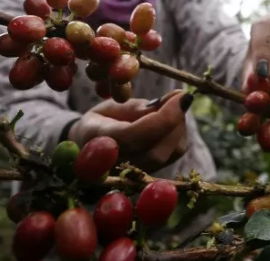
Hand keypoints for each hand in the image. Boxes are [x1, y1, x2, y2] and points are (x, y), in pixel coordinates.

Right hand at [68, 89, 192, 171]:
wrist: (88, 146)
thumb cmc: (100, 121)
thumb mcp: (112, 106)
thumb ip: (140, 107)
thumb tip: (175, 99)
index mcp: (97, 140)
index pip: (136, 135)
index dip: (164, 117)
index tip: (181, 95)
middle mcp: (115, 164)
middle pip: (157, 152)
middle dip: (175, 121)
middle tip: (178, 98)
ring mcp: (134, 174)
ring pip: (170, 154)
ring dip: (179, 126)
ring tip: (171, 108)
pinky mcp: (152, 172)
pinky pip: (175, 153)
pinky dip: (179, 134)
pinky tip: (171, 121)